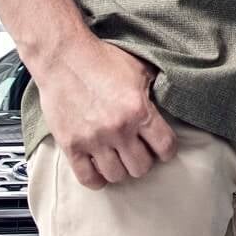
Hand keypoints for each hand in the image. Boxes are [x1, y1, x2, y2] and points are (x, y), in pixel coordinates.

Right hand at [34, 36, 177, 188]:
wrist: (63, 57)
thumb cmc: (101, 60)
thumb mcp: (140, 69)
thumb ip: (157, 89)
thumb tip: (172, 98)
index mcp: (138, 110)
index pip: (165, 147)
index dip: (167, 150)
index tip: (161, 147)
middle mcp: (118, 129)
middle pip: (141, 167)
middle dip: (143, 160)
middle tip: (138, 150)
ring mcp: (93, 140)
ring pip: (117, 175)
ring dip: (121, 168)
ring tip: (119, 157)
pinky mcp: (71, 145)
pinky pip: (87, 178)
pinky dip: (96, 178)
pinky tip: (100, 168)